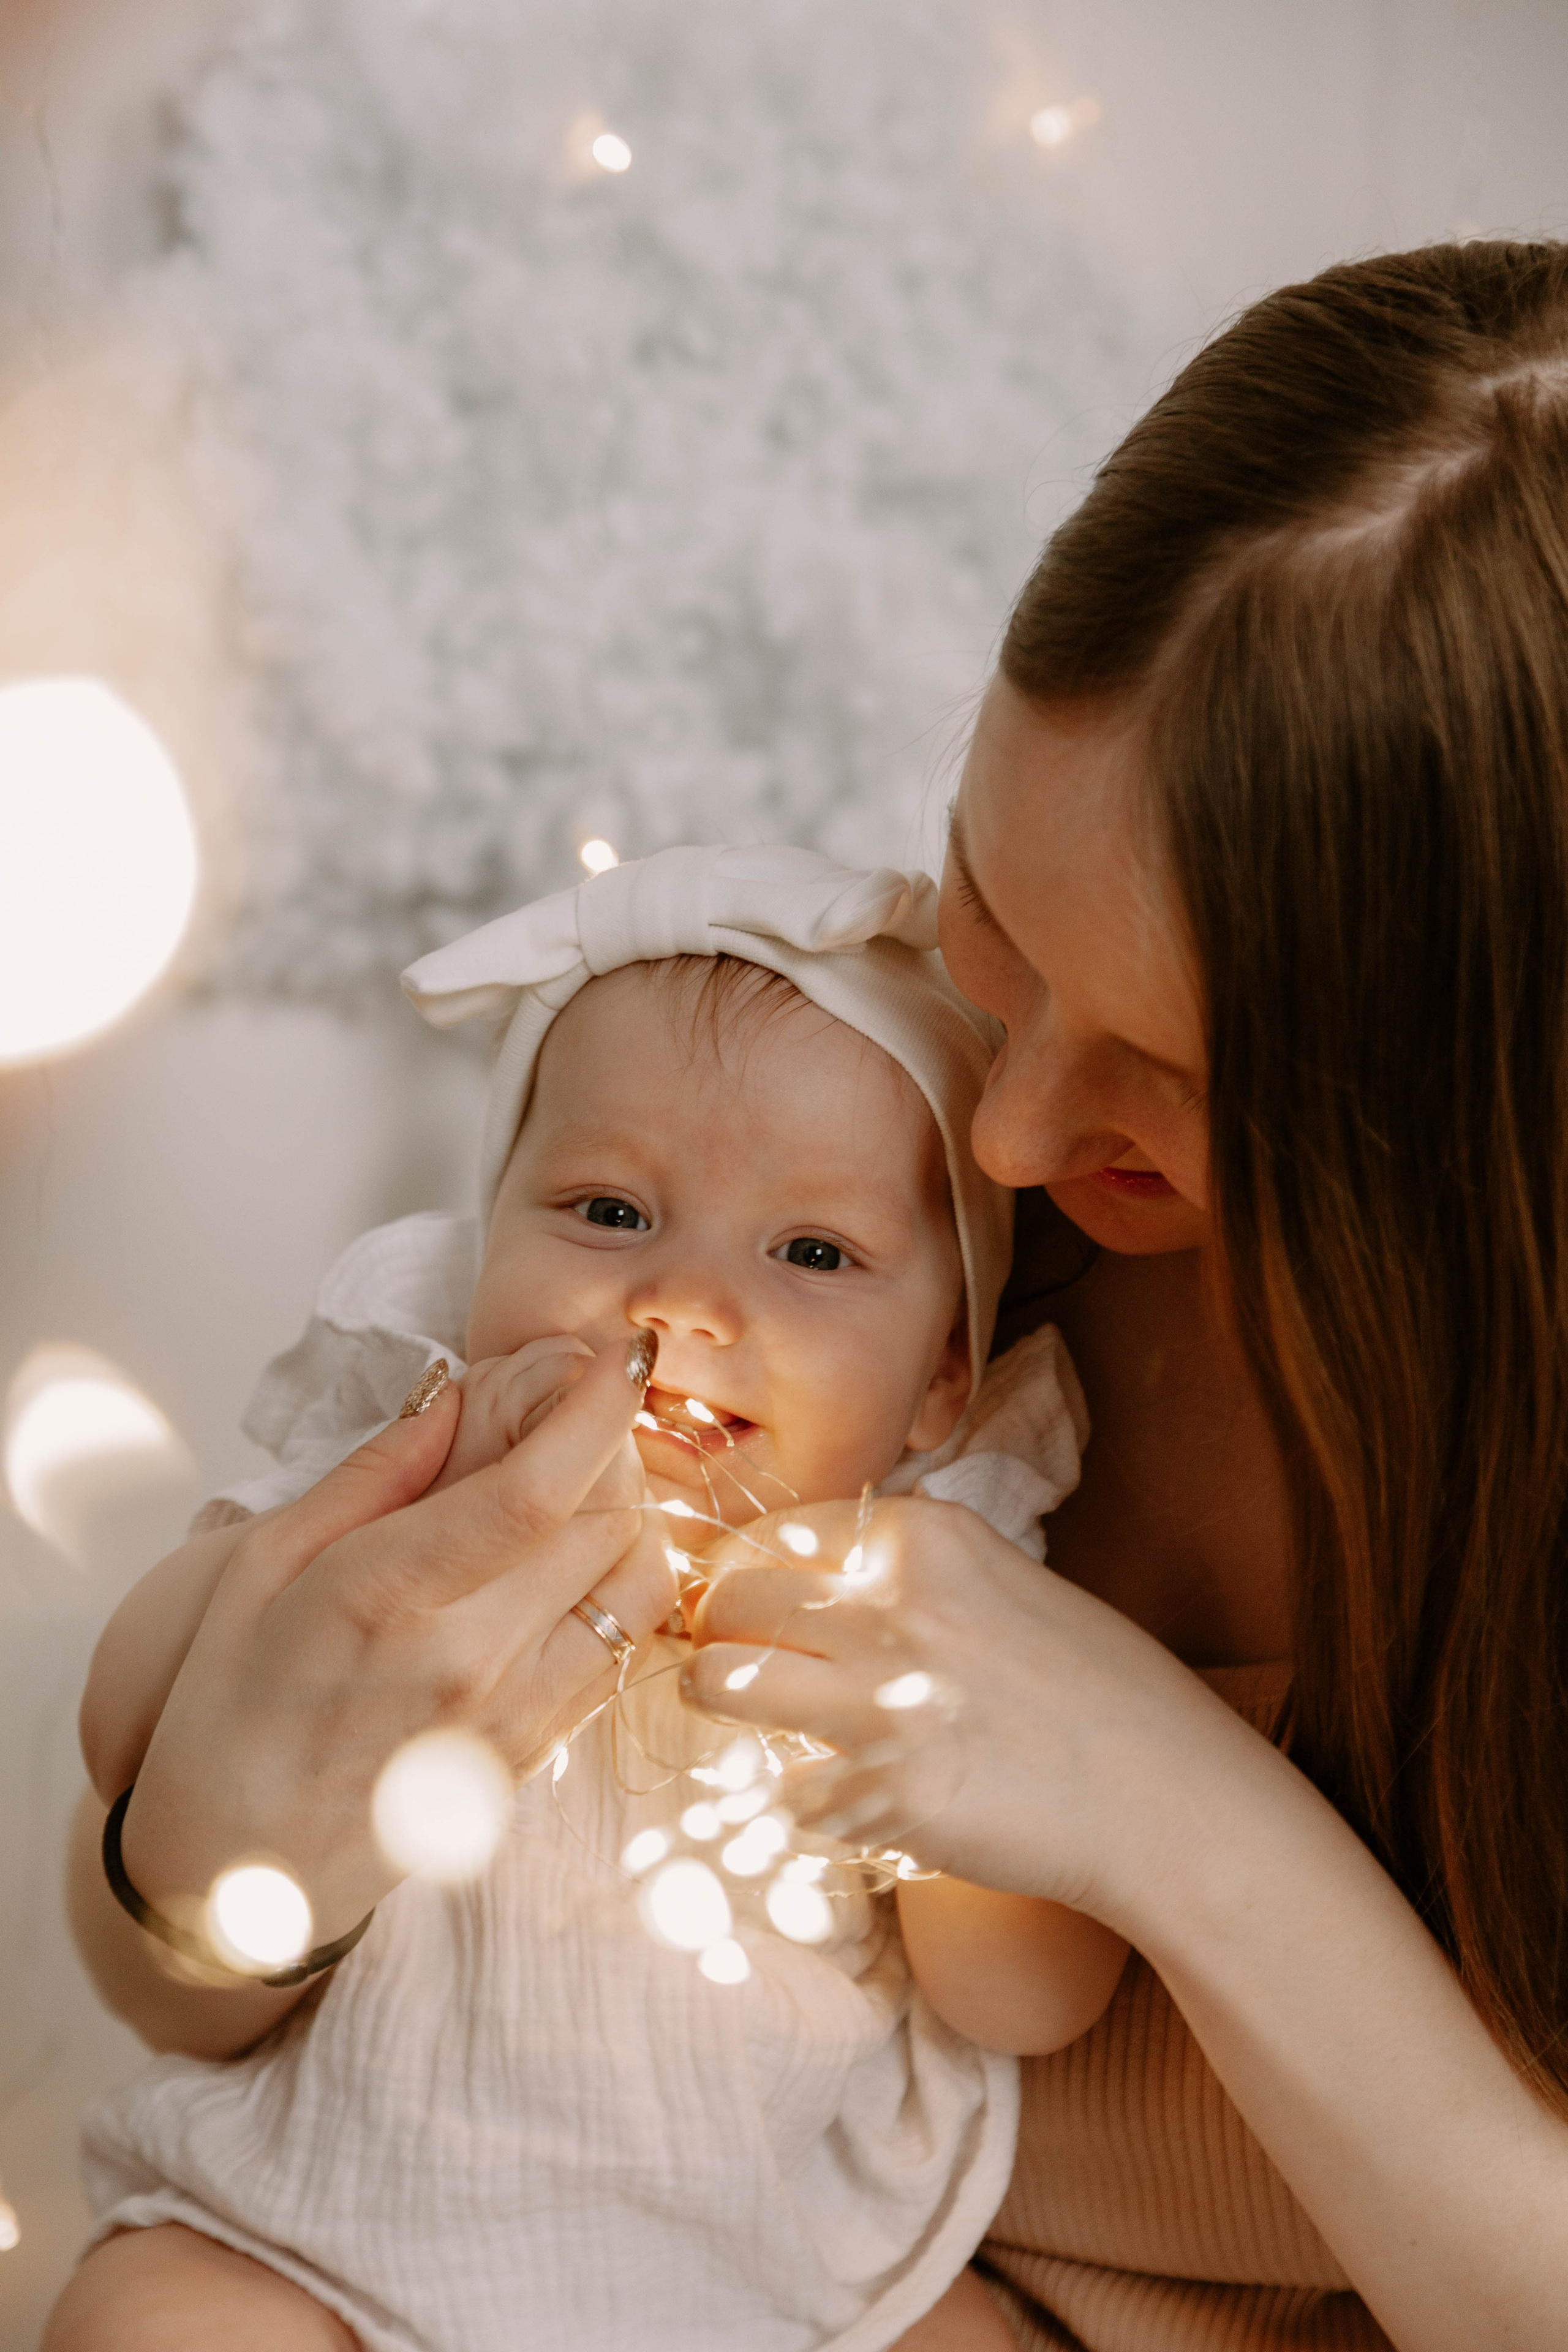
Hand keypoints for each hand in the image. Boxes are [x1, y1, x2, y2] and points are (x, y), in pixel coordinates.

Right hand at [121, 1336, 673, 1945]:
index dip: (597, 1411)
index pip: (534, 1490)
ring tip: (586, 1493)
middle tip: (585, 1420)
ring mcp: (510, 1717)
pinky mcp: (534, 1758)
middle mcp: (465, 1659)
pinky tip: (573, 1569)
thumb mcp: (262, 1568)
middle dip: (614, 1451)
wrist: (229, 1872)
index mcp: (383, 1597)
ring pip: (637, 1590)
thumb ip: (371, 1473)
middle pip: (606, 1525)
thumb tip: (451, 1392)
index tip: (623, 1355)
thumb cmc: (231, 1705)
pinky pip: (619, 1656)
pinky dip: (618, 1593)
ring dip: (632, 1521)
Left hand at [685, 1496, 1262, 1938]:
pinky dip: (796, 1793)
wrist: (1167, 1798)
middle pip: (732, 1595)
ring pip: (719, 1681)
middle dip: (715, 1626)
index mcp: (926, 1541)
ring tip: (741, 1710)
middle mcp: (892, 1606)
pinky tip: (838, 1790)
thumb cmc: (1097, 1691)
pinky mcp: (878, 1794)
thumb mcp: (1003, 1585)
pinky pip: (780, 1786)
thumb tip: (808, 1579)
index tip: (738, 1594)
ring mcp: (878, 1702)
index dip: (743, 1566)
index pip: (776, 1528)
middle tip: (728, 1652)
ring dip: (718, 1697)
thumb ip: (908, 1573)